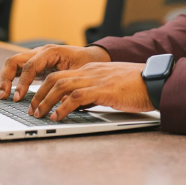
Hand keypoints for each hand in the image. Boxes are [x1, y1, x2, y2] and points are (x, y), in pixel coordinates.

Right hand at [0, 44, 110, 101]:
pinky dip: (8, 78)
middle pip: (15, 61)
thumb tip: (58, 103)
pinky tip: (2, 89)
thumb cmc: (85, 63)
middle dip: (5, 78)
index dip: (22, 83)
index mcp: (50, 52)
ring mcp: (35, 57)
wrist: (90, 56)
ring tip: (0, 94)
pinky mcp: (34, 65)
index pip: (30, 66)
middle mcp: (40, 52)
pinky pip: (17, 69)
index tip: (17, 97)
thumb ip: (68, 85)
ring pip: (12, 64)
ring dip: (4, 78)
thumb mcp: (80, 73)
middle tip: (3, 95)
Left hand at [29, 62, 152, 120]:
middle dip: (39, 94)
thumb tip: (79, 104)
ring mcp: (96, 79)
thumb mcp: (110, 85)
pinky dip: (63, 107)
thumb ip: (94, 91)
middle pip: (55, 78)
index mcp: (91, 69)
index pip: (60, 75)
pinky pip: (76, 97)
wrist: (154, 80)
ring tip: (39, 114)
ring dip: (46, 101)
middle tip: (32, 108)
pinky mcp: (102, 89)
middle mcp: (90, 71)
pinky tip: (57, 116)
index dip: (45, 88)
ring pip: (61, 86)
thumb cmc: (136, 85)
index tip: (37, 101)